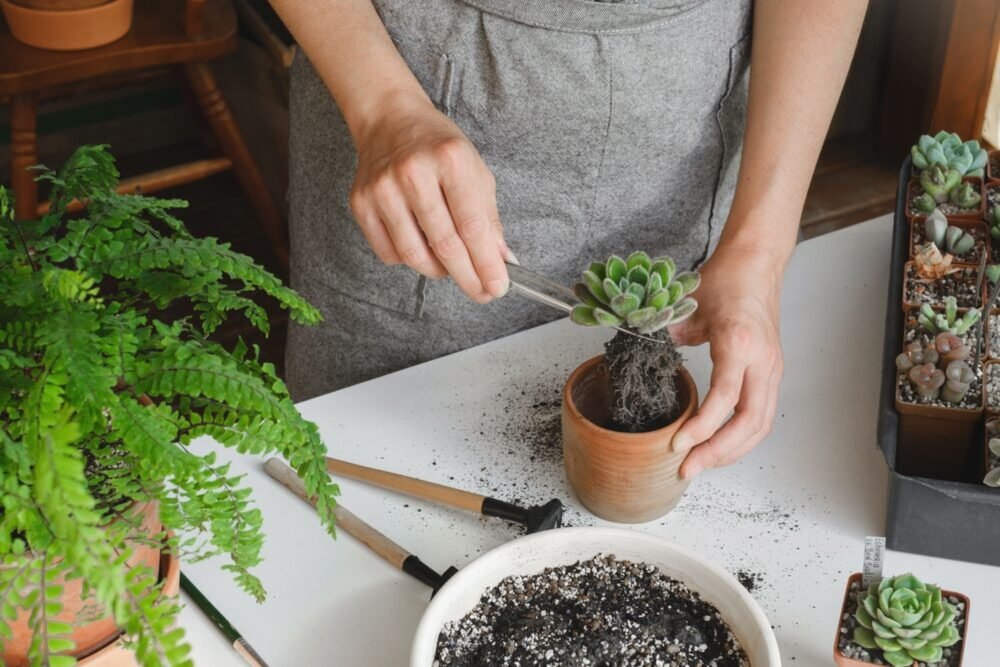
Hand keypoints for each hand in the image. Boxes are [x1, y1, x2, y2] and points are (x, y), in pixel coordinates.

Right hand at [348, 94, 510, 302]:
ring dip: (440, 271)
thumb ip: (488, 217)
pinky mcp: (361, 202)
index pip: (473, 226)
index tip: (497, 287)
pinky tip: (422, 247)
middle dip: (468, 277)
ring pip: (414, 256)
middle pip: (445, 246)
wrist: (389, 119)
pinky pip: (389, 253)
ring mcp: (383, 189)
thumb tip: (501, 260)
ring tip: (452, 267)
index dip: (487, 264)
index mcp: (450, 160)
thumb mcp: (474, 170)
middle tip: (482, 293)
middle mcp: (414, 173)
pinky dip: (410, 260)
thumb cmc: (437, 146)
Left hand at [668, 244, 784, 478]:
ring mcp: (772, 369)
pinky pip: (762, 415)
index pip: (726, 399)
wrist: (756, 264)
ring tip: (700, 464)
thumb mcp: (686, 307)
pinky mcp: (772, 374)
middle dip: (717, 452)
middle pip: (749, 423)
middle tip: (687, 468)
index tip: (677, 445)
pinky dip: (742, 437)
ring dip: (731, 451)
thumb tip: (641, 362)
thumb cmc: (725, 281)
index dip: (702, 428)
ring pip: (761, 425)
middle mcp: (763, 361)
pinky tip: (718, 446)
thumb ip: (665, 338)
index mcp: (740, 344)